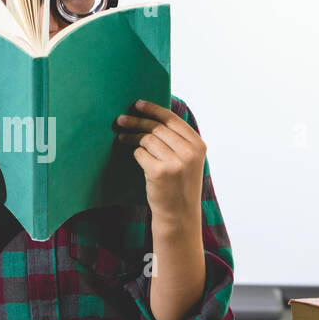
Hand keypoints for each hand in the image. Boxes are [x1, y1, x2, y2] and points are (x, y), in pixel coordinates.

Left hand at [114, 99, 205, 232]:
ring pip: (147, 140)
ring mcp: (175, 162)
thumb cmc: (179, 186)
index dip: (153, 110)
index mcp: (198, 145)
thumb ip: (178, 141)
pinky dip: (135, 154)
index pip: (172, 120)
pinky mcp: (159, 172)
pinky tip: (134, 157)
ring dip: (131, 137)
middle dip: (136, 122)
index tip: (137, 104)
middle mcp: (189, 152)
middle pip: (157, 128)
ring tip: (122, 138)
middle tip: (120, 120)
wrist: (179, 215)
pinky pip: (140, 154)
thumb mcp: (188, 161)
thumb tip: (153, 118)